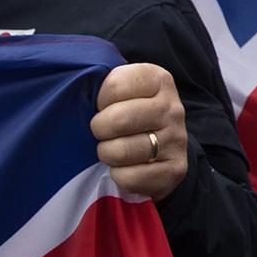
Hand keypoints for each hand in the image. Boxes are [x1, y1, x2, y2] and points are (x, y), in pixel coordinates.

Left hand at [92, 63, 188, 201]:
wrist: (163, 147)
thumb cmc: (132, 113)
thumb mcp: (123, 89)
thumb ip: (104, 83)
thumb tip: (80, 92)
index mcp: (158, 79)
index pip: (115, 85)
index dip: (99, 100)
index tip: (103, 107)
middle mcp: (172, 108)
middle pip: (118, 119)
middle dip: (100, 129)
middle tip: (102, 133)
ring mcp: (177, 139)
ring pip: (121, 151)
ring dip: (107, 154)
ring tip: (112, 150)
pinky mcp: (175, 169)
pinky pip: (130, 177)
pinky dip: (119, 176)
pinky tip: (124, 168)